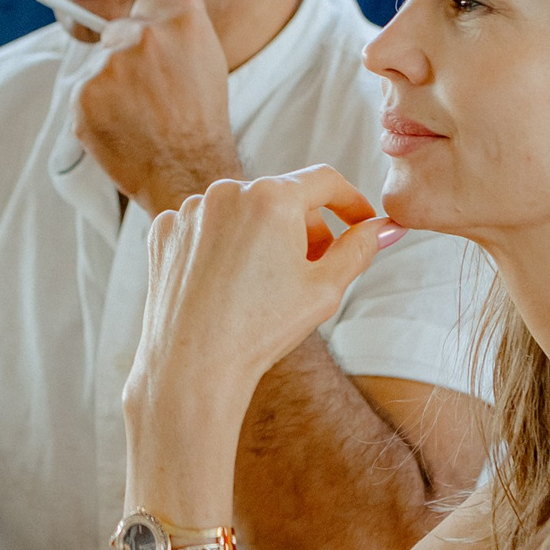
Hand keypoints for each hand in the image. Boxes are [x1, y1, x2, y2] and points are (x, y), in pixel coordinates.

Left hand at [75, 0, 241, 214]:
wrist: (187, 172)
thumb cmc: (202, 118)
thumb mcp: (208, 60)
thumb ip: (192, 15)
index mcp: (179, 20)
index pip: (148, 3)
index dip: (153, 34)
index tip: (162, 62)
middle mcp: (143, 35)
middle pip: (117, 31)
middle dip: (126, 57)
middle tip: (152, 96)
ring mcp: (111, 64)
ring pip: (99, 64)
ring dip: (110, 86)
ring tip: (139, 116)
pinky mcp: (84, 93)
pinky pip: (83, 92)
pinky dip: (96, 110)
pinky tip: (122, 127)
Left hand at [127, 165, 393, 428]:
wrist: (192, 367)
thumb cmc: (262, 330)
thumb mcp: (325, 289)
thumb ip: (360, 248)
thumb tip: (384, 226)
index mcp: (272, 197)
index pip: (325, 181)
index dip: (351, 201)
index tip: (361, 223)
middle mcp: (227, 190)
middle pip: (283, 197)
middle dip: (305, 227)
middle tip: (314, 270)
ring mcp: (190, 209)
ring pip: (242, 212)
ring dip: (262, 235)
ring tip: (265, 285)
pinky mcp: (165, 230)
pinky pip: (206, 227)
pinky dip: (222, 246)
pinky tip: (226, 284)